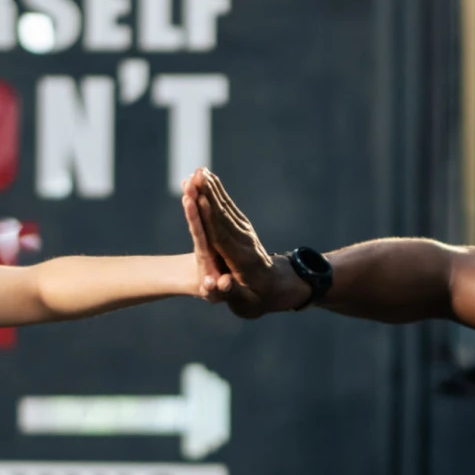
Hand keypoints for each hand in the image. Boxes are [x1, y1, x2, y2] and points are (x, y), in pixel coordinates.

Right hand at [181, 167, 310, 317]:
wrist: (279, 286)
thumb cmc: (258, 299)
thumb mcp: (246, 304)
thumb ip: (233, 294)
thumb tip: (222, 284)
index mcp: (242, 260)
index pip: (222, 235)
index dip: (210, 217)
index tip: (199, 199)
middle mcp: (244, 241)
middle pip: (223, 215)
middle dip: (208, 195)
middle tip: (195, 176)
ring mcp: (245, 231)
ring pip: (225, 206)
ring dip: (212, 188)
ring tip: (198, 170)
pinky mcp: (243, 226)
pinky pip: (227, 206)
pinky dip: (217, 191)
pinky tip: (208, 177)